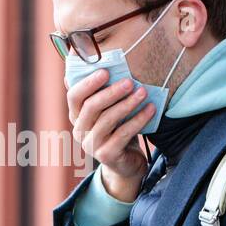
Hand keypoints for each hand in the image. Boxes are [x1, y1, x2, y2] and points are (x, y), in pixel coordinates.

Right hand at [66, 69, 151, 200]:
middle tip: (130, 81)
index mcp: (77, 116)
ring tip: (143, 92)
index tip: (106, 71)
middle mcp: (79, 130)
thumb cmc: (118, 130)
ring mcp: (91, 145)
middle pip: (91, 107)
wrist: (126, 164)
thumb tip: (99, 61)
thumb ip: (102, 92)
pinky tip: (150, 109)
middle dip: (111, 92)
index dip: (88, 83)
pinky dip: (138, 120)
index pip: (74, 97)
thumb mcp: (108, 111)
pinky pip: (123, 134)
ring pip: (107, 120)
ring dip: (127, 104)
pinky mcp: (106, 156)